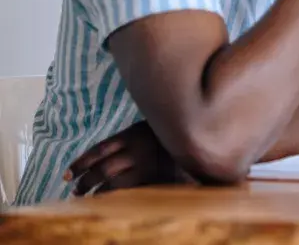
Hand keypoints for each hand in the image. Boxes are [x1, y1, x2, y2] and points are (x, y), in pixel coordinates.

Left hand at [64, 121, 192, 195]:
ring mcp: (147, 167)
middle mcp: (137, 151)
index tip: (66, 174)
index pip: (98, 151)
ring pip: (113, 184)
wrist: (199, 143)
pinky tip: (106, 202)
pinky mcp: (156, 180)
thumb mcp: (149, 128)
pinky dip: (115, 199)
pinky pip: (130, 192)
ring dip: (97, 193)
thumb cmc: (170, 136)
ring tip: (87, 198)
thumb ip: (129, 138)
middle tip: (75, 189)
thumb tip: (101, 155)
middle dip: (85, 181)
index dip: (80, 163)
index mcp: (133, 134)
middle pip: (102, 169)